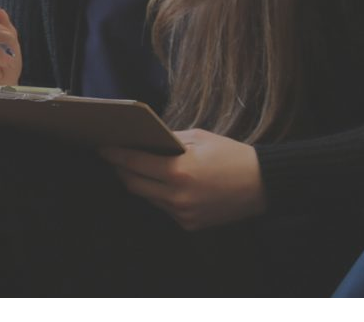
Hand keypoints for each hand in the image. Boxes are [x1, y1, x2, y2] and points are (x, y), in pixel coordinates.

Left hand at [96, 129, 266, 230]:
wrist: (262, 185)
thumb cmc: (231, 155)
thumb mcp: (200, 138)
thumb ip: (168, 139)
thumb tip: (143, 138)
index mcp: (180, 171)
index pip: (135, 162)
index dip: (115, 154)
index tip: (101, 147)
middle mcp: (178, 196)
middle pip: (133, 184)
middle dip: (120, 170)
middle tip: (112, 157)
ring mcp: (183, 214)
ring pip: (147, 197)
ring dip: (137, 182)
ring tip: (131, 167)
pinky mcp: (189, 225)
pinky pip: (164, 208)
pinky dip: (158, 195)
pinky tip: (158, 183)